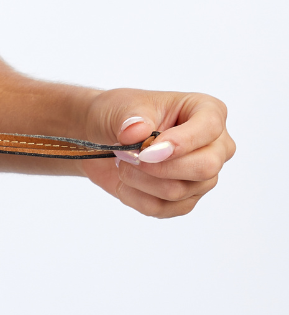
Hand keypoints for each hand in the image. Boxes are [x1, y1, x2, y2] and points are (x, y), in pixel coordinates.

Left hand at [79, 89, 233, 217]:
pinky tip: (124, 181)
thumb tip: (136, 133)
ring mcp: (202, 177)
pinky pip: (164, 209)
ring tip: (122, 162)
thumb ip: (131, 119)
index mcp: (207, 110)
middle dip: (158, 166)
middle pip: (205, 167)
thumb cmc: (120, 115)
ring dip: (139, 179)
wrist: (100, 136)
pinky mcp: (184, 200)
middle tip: (128, 155)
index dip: (180, 142)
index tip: (147, 149)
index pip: (209, 127)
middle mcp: (214, 146)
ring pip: (179, 190)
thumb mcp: (121, 106)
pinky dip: (135, 196)